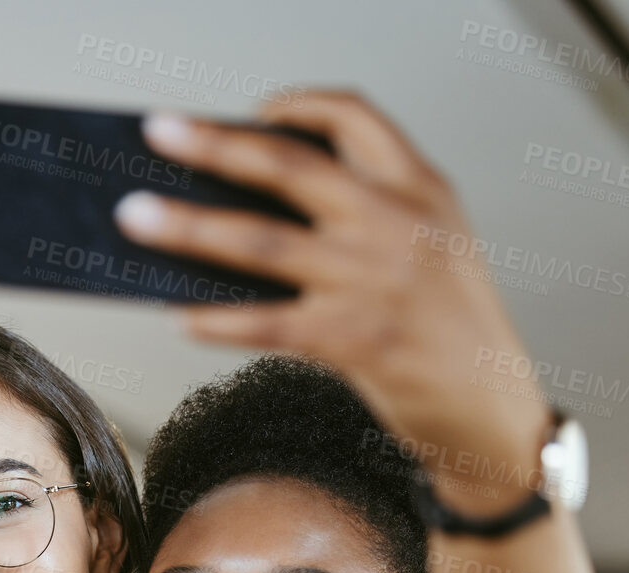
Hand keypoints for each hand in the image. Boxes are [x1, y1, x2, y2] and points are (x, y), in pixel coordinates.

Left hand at [115, 91, 547, 512]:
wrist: (493, 410)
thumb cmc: (446, 329)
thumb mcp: (431, 247)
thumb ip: (364, 215)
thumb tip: (244, 208)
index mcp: (421, 188)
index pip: (355, 116)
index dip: (297, 105)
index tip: (251, 113)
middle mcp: (399, 223)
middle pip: (291, 166)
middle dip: (214, 145)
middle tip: (158, 132)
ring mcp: (376, 281)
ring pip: (260, 243)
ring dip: (188, 227)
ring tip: (134, 217)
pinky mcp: (355, 340)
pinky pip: (264, 323)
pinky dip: (214, 319)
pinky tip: (179, 314)